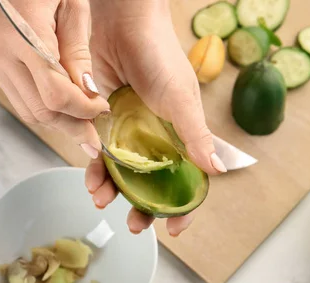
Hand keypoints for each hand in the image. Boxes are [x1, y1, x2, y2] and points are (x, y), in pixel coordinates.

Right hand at [0, 0, 109, 157]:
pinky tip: (61, 109)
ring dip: (57, 123)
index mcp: (23, 36)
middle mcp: (0, 54)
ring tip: (81, 126)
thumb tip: (89, 94)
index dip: (83, 110)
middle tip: (94, 137)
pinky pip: (18, 98)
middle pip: (40, 111)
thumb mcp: (72, 5)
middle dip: (71, 126)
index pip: (56, 93)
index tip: (102, 110)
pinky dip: (42, 109)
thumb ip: (78, 51)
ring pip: (27, 112)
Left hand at [85, 0, 226, 236]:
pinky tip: (91, 177)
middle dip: (142, 208)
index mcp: (178, 137)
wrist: (119, 24)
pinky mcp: (100, 124)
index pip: (185, 179)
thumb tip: (218, 171)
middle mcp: (152, 139)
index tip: (176, 230)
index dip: (183, 207)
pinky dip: (93, 170)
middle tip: (134, 224)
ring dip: (111, 191)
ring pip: (120, 175)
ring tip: (102, 199)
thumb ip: (196, 135)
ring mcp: (126, 133)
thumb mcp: (181, 98)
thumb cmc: (159, 56)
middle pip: (149, 185)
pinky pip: (96, 156)